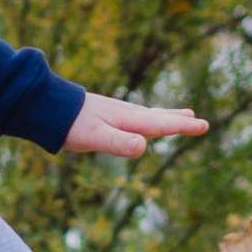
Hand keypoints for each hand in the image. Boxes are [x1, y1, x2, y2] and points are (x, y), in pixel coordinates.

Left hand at [62, 92, 207, 157]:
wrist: (47, 106)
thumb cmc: (70, 123)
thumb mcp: (94, 137)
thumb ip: (118, 143)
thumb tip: (143, 146)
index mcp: (127, 119)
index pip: (160, 124)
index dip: (181, 126)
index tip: (203, 125)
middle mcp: (125, 113)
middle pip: (159, 117)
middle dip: (180, 120)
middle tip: (201, 122)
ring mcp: (116, 112)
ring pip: (149, 114)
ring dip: (168, 115)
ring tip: (185, 114)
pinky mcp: (107, 114)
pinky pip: (136, 116)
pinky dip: (150, 116)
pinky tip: (145, 119)